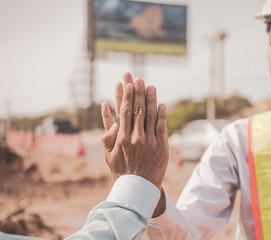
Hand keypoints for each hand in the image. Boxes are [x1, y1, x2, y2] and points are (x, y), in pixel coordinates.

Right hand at [101, 72, 168, 189]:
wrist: (138, 188)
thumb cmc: (121, 170)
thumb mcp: (108, 154)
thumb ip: (107, 135)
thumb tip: (109, 116)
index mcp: (121, 138)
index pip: (124, 112)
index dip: (126, 96)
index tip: (128, 84)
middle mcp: (135, 138)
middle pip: (137, 110)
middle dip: (138, 92)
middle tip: (138, 78)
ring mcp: (149, 142)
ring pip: (150, 116)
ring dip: (151, 99)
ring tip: (151, 86)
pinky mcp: (162, 147)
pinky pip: (162, 127)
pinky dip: (162, 115)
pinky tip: (162, 104)